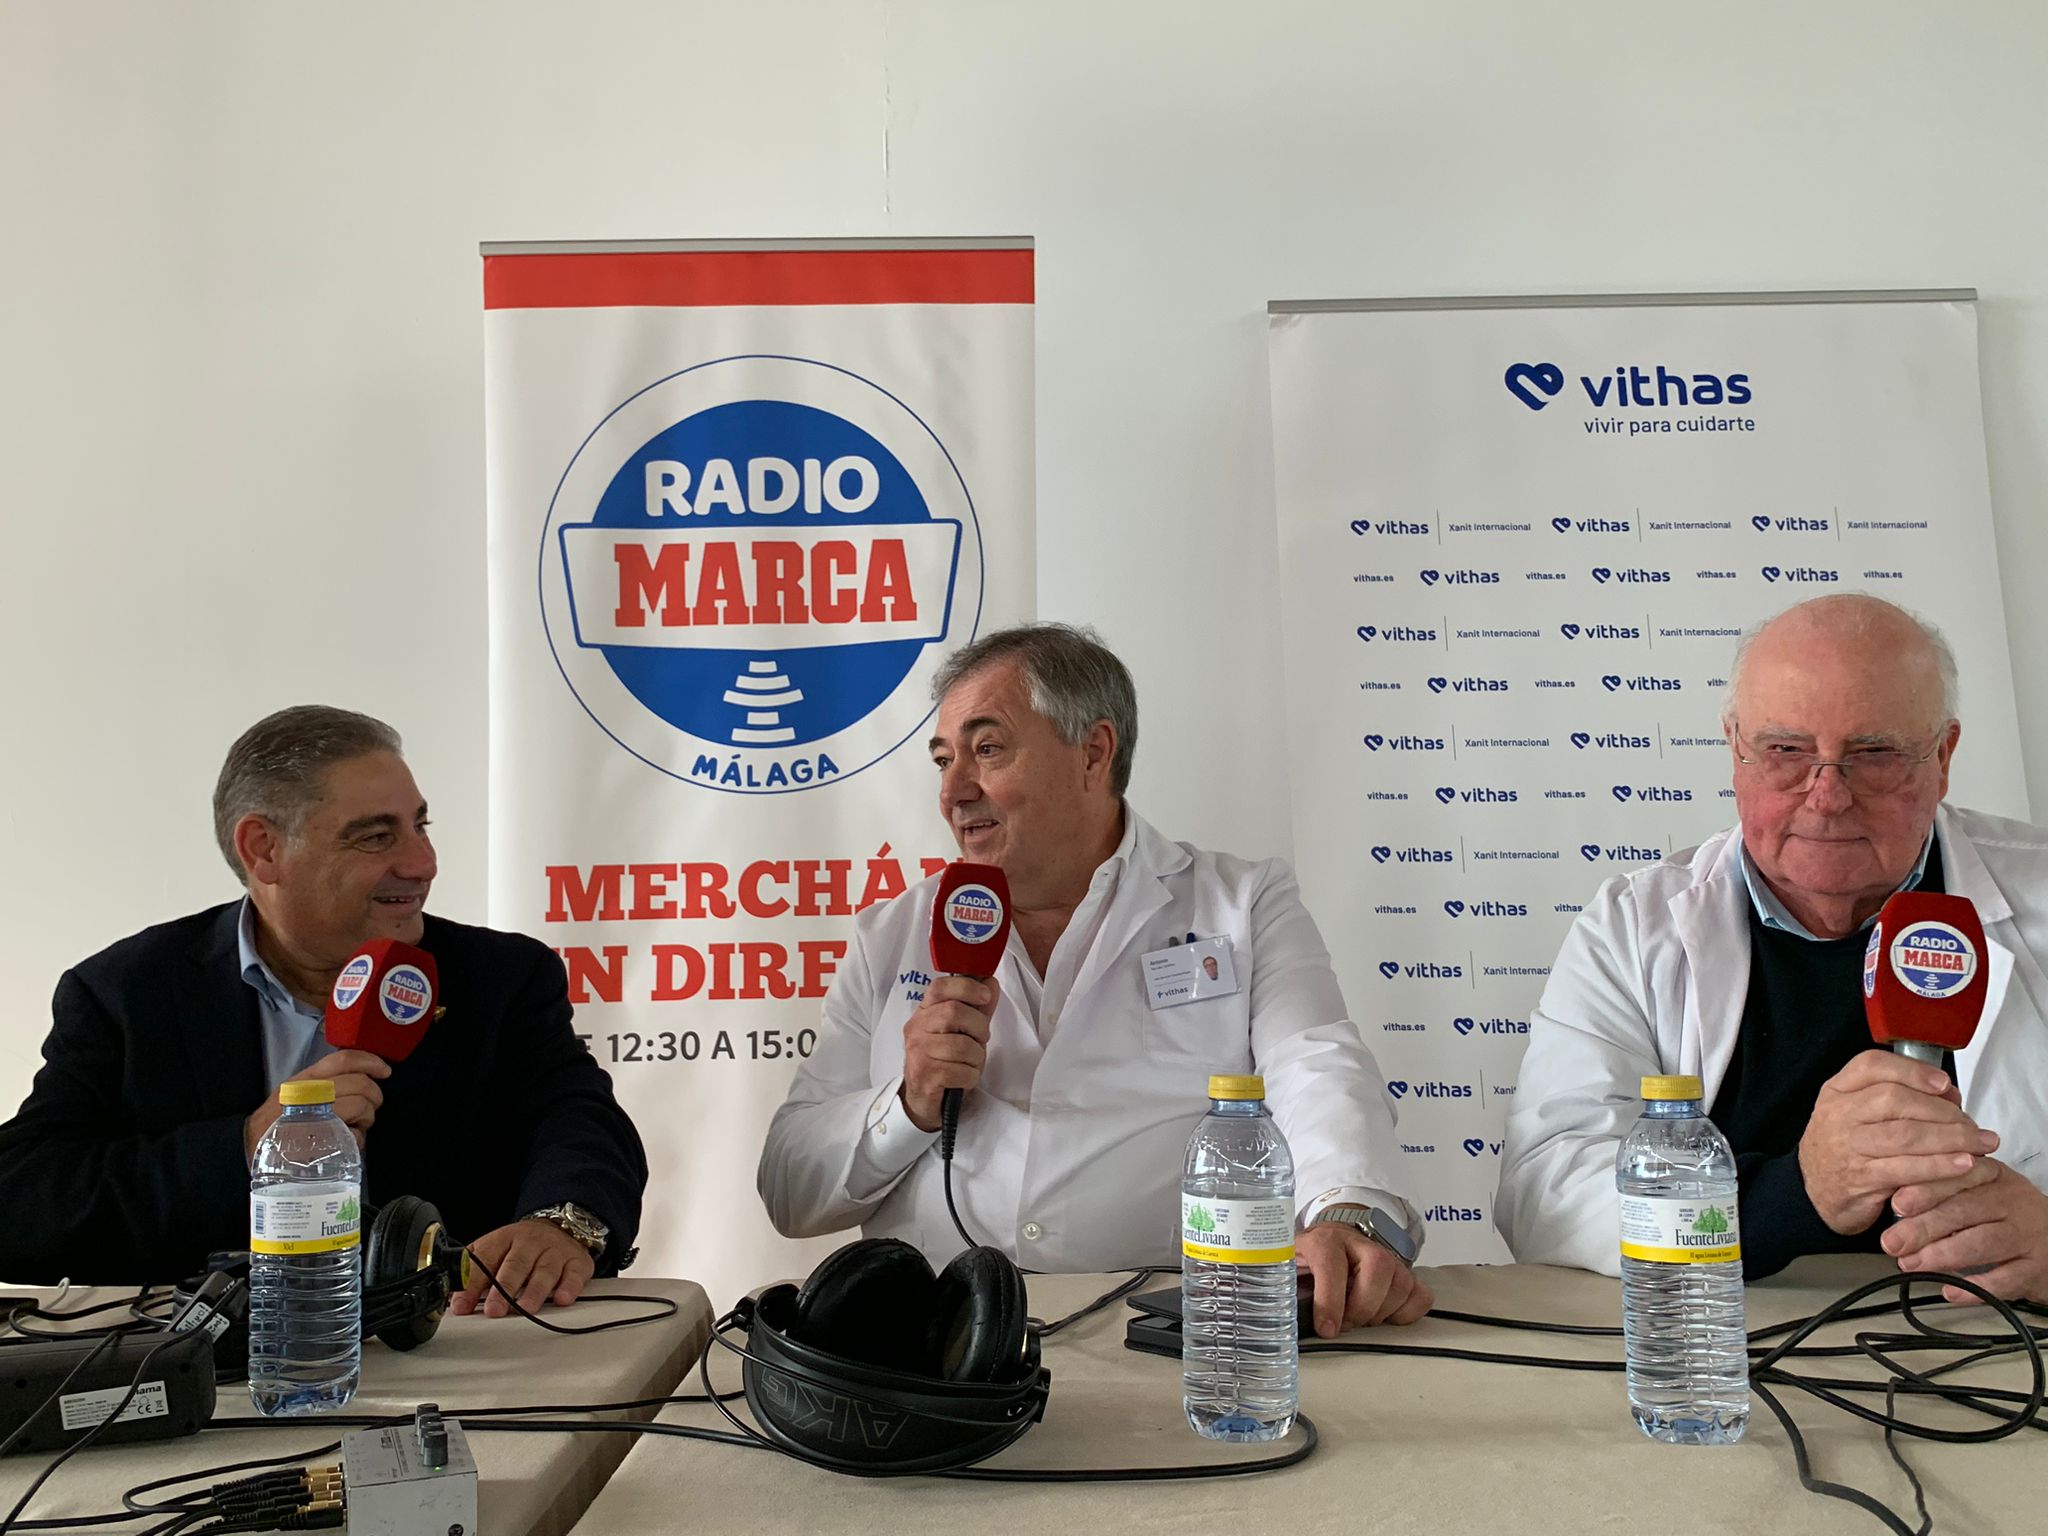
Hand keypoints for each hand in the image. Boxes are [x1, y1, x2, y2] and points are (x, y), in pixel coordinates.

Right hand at [244, 1050, 391, 1156]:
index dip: (370, 1061)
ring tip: (356, 1126)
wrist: (248, 1150)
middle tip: (370, 1108)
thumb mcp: (293, 1094)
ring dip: (367, 1119)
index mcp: (304, 1080)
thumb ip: (322, 1083)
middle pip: (360, 1085)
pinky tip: (345, 1143)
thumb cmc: (276, 1122)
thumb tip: (360, 1077)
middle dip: (374, 1097)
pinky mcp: (320, 1142)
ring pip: (361, 1108)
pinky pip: (353, 1136)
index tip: (386, 1070)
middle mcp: (310, 1094)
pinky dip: (356, 1140)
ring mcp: (316, 1118)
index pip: (343, 1060)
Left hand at [451, 1219, 595, 1318]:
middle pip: (515, 1265)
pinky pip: (574, 1274)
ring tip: (525, 1308)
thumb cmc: (521, 1247)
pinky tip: (562, 1299)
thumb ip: (473, 1273)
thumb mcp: (494, 1251)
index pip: (484, 1261)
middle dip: (503, 1289)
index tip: (462, 1306)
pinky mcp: (576, 1261)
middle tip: (494, 1310)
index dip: (472, 1285)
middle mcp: (530, 1243)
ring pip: (544, 1270)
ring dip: (534, 1291)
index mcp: (504, 1239)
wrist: (559, 1226)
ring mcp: (554, 1251)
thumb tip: (454, 1301)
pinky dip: (569, 1287)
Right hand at [898, 976, 997, 1132]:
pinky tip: (964, 1078)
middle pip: (954, 1012)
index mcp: (925, 1012)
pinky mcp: (924, 1075)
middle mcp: (916, 1028)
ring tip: (971, 1063)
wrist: (922, 1098)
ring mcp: (918, 1052)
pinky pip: (961, 1071)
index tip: (985, 996)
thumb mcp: (963, 1031)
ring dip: (976, 1057)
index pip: (940, 987)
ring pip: (961, 1045)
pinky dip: (971, 1076)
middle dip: (978, 1027)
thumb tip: (991, 983)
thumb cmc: (945, 1061)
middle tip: (981, 1039)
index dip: (966, 987)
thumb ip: (977, 1008)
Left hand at [1296, 1220, 1431, 1334]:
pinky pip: (1421, 1295)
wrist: (1333, 1239)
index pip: (1332, 1267)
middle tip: (1346, 1324)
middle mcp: (1360, 1244)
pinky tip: (1384, 1315)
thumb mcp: (1289, 1267)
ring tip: (1361, 1318)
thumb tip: (1278, 1314)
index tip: (1327, 1330)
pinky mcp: (1406, 1272)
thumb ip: (1285, 1287)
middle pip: (1378, 1269)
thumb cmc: (1311, 1260)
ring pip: (1401, 1283)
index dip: (1330, 1302)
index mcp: (1325, 1241)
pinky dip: (1406, 1314)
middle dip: (1362, 1307)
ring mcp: (1388, 1256)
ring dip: (1381, 1313)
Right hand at [1796, 1051, 1996, 1234]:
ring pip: (1905, 1134)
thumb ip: (1897, 1099)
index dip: (1912, 1071)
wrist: (1813, 1194)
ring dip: (1950, 1138)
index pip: (1871, 1066)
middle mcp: (1838, 1114)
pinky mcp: (1861, 1179)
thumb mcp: (1855, 1114)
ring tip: (1981, 1143)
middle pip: (1894, 1099)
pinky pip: (1907, 1168)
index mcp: (1837, 1091)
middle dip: (1942, 1110)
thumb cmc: (1845, 1149)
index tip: (1945, 1083)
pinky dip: (1940, 1166)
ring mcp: (1847, 1147)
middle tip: (1972, 1123)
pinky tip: (1964, 1164)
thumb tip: (1950, 1095)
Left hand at [1884, 1157, 2047, 1303]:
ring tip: (1911, 1264)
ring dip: (1942, 1256)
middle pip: (1964, 1211)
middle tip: (1891, 1243)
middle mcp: (2012, 1202)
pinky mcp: (2037, 1268)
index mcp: (1992, 1177)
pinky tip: (1950, 1291)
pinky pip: (2006, 1280)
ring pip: (1982, 1243)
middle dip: (1923, 1227)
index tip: (1897, 1204)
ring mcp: (2027, 1236)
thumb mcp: (1979, 1192)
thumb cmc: (2004, 1215)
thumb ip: (1943, 1195)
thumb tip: (1897, 1209)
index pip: (1957, 1179)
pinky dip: (1976, 1288)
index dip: (1926, 1191)